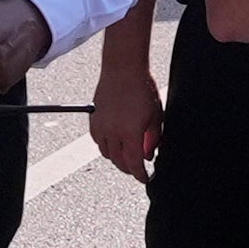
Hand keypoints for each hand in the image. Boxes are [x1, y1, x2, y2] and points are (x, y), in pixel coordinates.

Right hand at [90, 29, 163, 178]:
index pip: (134, 163)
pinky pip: (98, 141)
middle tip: (137, 169)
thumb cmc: (141, 88)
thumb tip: (149, 154)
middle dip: (129, 169)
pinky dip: (106, 146)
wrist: (123, 69)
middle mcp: (112, 132)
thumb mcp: (155, 116)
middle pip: (118, 161)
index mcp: (130, 133)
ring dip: (116, 158)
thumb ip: (152, 138)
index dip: (140, 175)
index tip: (145, 178)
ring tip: (126, 156)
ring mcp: (101, 126)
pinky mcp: (94, 119)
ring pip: (106, 153)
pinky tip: (114, 142)